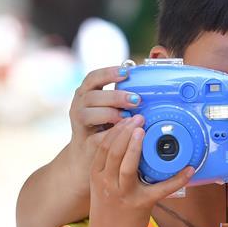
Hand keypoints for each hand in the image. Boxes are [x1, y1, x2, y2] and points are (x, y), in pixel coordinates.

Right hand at [66, 65, 142, 196]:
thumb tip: (149, 86)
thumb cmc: (105, 125)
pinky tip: (124, 133)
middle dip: (115, 96)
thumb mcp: (111, 107)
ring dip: (110, 114)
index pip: (93, 77)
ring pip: (88, 114)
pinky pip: (95, 136)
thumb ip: (123, 97)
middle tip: (136, 100)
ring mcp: (78, 124)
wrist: (87, 155)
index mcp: (86, 92)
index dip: (108, 73)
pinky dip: (111, 134)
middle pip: (92, 96)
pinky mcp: (83, 141)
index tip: (126, 72)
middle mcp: (78, 105)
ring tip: (127, 117)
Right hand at [89, 117, 193, 226]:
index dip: (116, 130)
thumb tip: (128, 143)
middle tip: (138, 118)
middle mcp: (107, 183)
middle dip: (125, 132)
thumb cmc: (108, 212)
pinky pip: (161, 189)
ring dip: (135, 148)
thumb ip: (110, 167)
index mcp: (97, 176)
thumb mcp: (101, 186)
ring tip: (144, 132)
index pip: (103, 147)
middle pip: (113, 152)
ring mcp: (124, 194)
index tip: (127, 118)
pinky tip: (188, 170)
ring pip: (127, 167)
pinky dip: (177, 179)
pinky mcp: (141, 204)